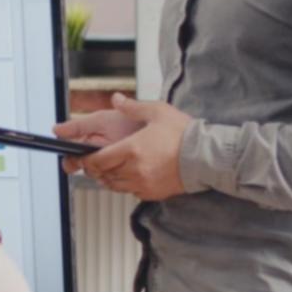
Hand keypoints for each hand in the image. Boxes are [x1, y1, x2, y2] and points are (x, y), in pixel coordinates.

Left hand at [68, 94, 190, 200]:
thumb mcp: (158, 112)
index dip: (87, 160)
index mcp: (131, 150)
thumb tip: (116, 99)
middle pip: (104, 175)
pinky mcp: (153, 193)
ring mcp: (144, 184)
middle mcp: (134, 170)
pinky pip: (131, 192)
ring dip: (109, 178)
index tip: (84, 157)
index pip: (98, 161)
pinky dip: (126, 185)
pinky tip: (130, 175)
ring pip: (115, 186)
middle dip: (96, 169)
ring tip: (111, 168)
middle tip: (95, 162)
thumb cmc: (184, 134)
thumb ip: (133, 107)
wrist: (207, 157)